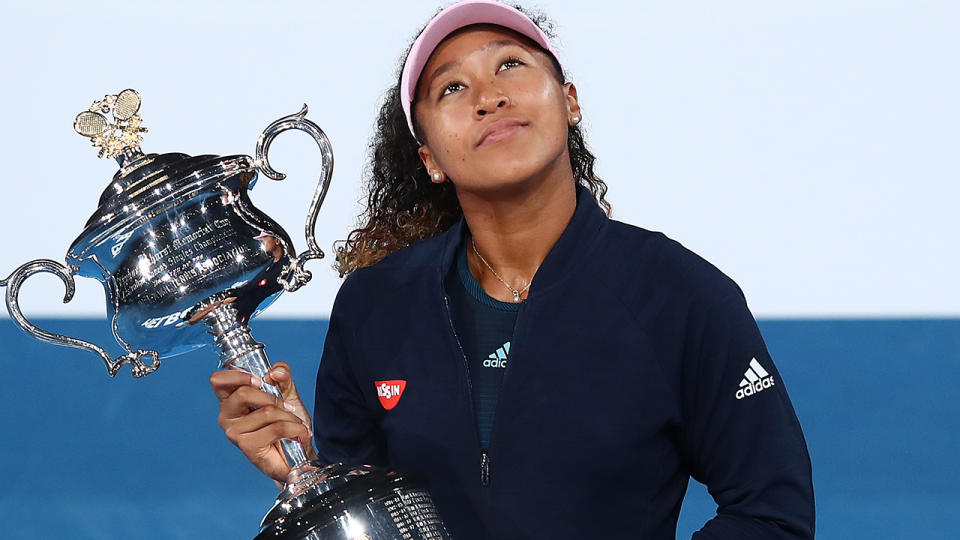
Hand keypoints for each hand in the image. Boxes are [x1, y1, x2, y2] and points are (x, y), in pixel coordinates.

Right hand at [210, 361, 315, 482]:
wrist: (298, 453)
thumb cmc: (286, 423)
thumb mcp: (287, 392)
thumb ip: (282, 376)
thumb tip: (275, 371)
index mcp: (231, 399)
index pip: (218, 381)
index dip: (237, 375)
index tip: (259, 380)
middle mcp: (227, 416)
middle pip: (243, 393)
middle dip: (273, 397)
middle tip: (287, 406)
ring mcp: (234, 432)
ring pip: (266, 411)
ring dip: (288, 416)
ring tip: (295, 422)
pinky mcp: (247, 446)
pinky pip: (276, 428)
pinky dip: (294, 428)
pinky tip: (299, 432)